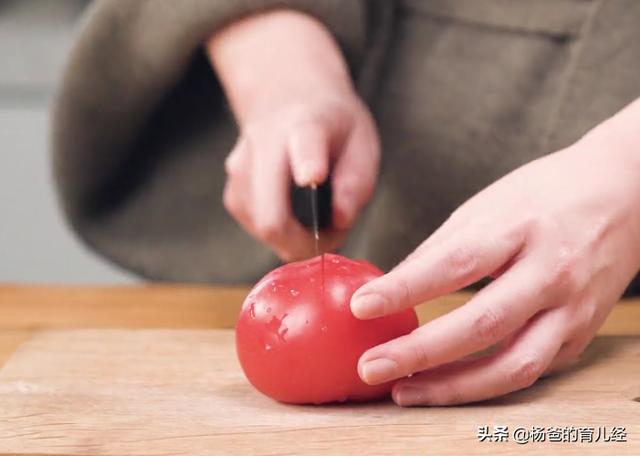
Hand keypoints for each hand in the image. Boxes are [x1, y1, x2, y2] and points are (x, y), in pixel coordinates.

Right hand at [207, 10, 378, 260]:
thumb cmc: (332, 128)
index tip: (312, 176)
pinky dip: (281, 232)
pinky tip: (295, 212)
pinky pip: (257, 229)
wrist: (287, 99)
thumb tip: (340, 220)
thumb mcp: (361, 142)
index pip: (303, 143)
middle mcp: (263, 143)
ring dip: (295, 237)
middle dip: (306, 241)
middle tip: (333, 234)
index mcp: (306, 124)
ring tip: (317, 215)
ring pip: (264, 229)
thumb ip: (356, 182)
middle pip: (271, 214)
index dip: (307, 162)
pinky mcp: (232, 194)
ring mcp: (239, 170)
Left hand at [350, 100, 639, 405]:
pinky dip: (486, 383)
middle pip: (482, 324)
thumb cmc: (545, 194)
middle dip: (420, 353)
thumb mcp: (487, 205)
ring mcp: (573, 308)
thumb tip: (390, 286)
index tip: (361, 307)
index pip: (454, 265)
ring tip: (404, 391)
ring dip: (453, 387)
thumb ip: (439, 249)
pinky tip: (451, 384)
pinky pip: (532, 370)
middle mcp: (551, 271)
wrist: (624, 194)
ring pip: (513, 365)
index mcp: (520, 228)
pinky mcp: (582, 333)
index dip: (405, 289)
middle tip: (372, 367)